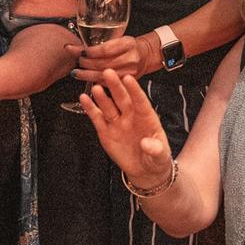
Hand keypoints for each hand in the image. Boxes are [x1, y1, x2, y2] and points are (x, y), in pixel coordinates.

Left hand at [75, 31, 159, 81]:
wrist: (145, 56)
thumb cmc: (129, 46)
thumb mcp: (118, 39)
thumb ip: (100, 44)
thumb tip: (74, 48)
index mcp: (128, 44)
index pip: (105, 49)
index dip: (91, 52)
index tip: (80, 52)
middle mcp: (130, 58)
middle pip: (103, 63)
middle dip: (86, 63)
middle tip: (77, 61)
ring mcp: (129, 72)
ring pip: (103, 76)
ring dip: (87, 75)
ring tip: (76, 73)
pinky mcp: (126, 82)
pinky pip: (107, 84)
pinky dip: (95, 81)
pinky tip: (87, 79)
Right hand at [77, 69, 172, 186]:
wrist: (144, 171)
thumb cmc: (156, 159)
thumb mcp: (160, 156)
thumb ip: (155, 149)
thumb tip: (146, 143)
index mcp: (146, 117)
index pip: (140, 101)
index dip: (134, 90)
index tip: (128, 78)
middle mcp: (130, 116)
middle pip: (122, 98)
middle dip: (115, 86)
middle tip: (108, 73)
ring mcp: (117, 123)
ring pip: (108, 106)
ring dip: (102, 97)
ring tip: (96, 87)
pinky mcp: (105, 132)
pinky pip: (97, 118)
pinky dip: (90, 109)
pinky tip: (84, 99)